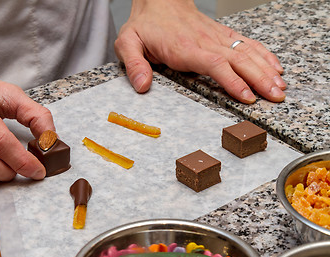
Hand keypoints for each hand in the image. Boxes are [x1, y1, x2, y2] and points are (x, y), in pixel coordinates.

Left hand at [115, 0, 285, 102]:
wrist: (158, 0)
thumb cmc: (145, 25)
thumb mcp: (127, 42)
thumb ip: (134, 64)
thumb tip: (142, 86)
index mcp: (184, 48)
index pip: (214, 64)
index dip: (232, 81)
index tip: (247, 96)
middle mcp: (205, 42)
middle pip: (238, 60)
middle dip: (259, 79)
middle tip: (275, 96)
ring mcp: (216, 37)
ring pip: (247, 52)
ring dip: (265, 69)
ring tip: (280, 86)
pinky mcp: (221, 35)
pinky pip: (246, 43)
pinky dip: (263, 54)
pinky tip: (275, 66)